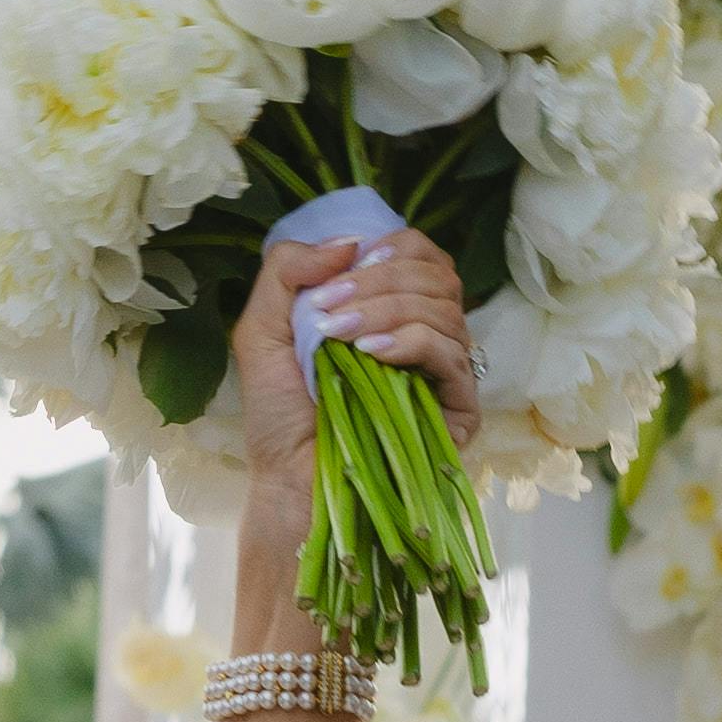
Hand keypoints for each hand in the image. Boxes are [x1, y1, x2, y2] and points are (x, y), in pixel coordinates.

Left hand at [226, 220, 477, 495]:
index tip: (342, 273)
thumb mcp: (262, 329)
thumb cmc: (279, 414)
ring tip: (340, 339)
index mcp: (391, 309)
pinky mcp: (459, 405)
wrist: (290, 480)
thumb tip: (349, 241)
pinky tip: (371, 355)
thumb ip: (287, 271)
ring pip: (444, 306)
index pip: (418, 253)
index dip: (389, 249)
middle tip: (330, 313)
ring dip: (386, 310)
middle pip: (435, 273)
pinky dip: (409, 342)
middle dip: (379, 282)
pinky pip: (448, 351)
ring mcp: (445, 369)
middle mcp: (426, 332)